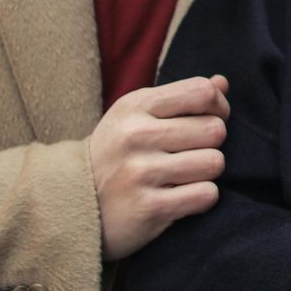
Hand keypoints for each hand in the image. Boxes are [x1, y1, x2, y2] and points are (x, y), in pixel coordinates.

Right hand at [88, 75, 229, 260]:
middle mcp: (135, 135)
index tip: (209, 120)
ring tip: (183, 176)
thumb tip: (222, 83)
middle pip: (215, 130)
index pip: (202, 92)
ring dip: (206, 173)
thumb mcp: (136, 116)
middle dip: (211, 144)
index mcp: (135, 106)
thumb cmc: (116, 154)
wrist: (68, 204)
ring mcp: (140, 172)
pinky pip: (206, 194)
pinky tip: (180, 198)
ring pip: (214, 163)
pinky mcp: (148, 207)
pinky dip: (201, 198)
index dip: (218, 107)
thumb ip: (181, 97)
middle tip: (189, 154)